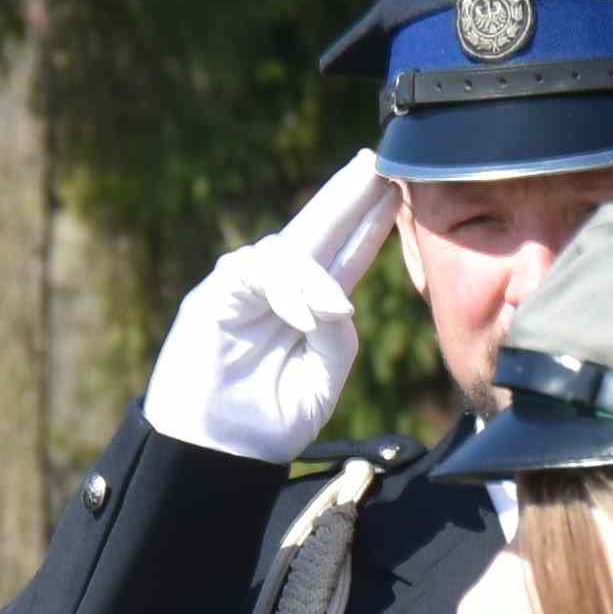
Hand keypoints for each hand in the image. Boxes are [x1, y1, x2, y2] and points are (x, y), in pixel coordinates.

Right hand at [141, 176, 377, 462]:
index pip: (347, 252)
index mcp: (311, 306)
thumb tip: (341, 300)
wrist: (217, 452)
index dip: (370, 222)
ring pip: (289, 248)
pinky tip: (304, 317)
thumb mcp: (322, 380)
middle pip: (318, 229)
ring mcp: (246, 287)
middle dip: (348, 195)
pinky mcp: (215, 296)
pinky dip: (287, 292)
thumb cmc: (269, 421)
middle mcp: (280, 287)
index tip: (397, 190)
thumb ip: (339, 338)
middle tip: (377, 161)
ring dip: (319, 273)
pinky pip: (257, 273)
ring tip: (336, 310)